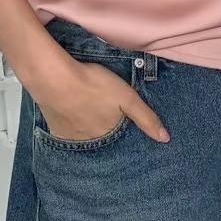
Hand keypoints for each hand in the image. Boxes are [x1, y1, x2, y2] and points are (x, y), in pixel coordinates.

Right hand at [34, 56, 169, 142]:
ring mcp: (70, 137)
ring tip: (90, 120)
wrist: (54, 78)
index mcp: (108, 135)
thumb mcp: (127, 97)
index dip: (123, 135)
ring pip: (84, 138)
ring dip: (88, 132)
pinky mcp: (54, 129)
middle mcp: (89, 142)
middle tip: (105, 121)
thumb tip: (165, 139)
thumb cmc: (93, 84)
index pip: (120, 142)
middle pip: (101, 141)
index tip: (124, 131)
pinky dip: (71, 129)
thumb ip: (146, 118)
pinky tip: (72, 119)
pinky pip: (66, 134)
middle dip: (105, 136)